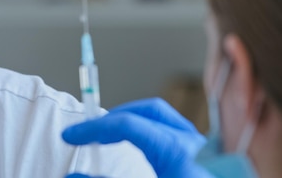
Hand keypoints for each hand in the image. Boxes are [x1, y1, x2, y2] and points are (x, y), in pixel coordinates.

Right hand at [62, 97, 211, 177]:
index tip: (71, 135)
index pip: (126, 124)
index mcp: (177, 152)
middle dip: (115, 116)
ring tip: (115, 136)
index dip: (93, 128)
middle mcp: (194, 145)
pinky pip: (179, 134)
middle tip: (92, 132)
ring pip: (167, 120)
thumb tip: (72, 176)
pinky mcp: (211, 161)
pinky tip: (145, 151)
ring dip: (137, 121)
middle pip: (148, 112)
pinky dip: (155, 133)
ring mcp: (205, 152)